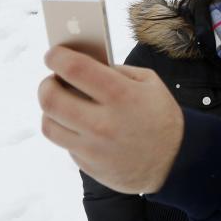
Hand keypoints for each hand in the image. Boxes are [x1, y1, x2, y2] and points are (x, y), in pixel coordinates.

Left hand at [38, 46, 183, 193]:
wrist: (174, 161)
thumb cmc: (161, 117)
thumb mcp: (150, 83)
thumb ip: (117, 71)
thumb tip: (84, 63)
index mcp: (121, 95)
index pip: (74, 69)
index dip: (57, 56)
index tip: (53, 54)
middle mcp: (103, 123)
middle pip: (50, 98)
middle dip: (46, 84)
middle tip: (53, 80)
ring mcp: (93, 148)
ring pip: (48, 124)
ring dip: (50, 109)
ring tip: (62, 103)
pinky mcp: (88, 165)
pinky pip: (64, 143)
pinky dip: (67, 130)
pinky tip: (80, 125)